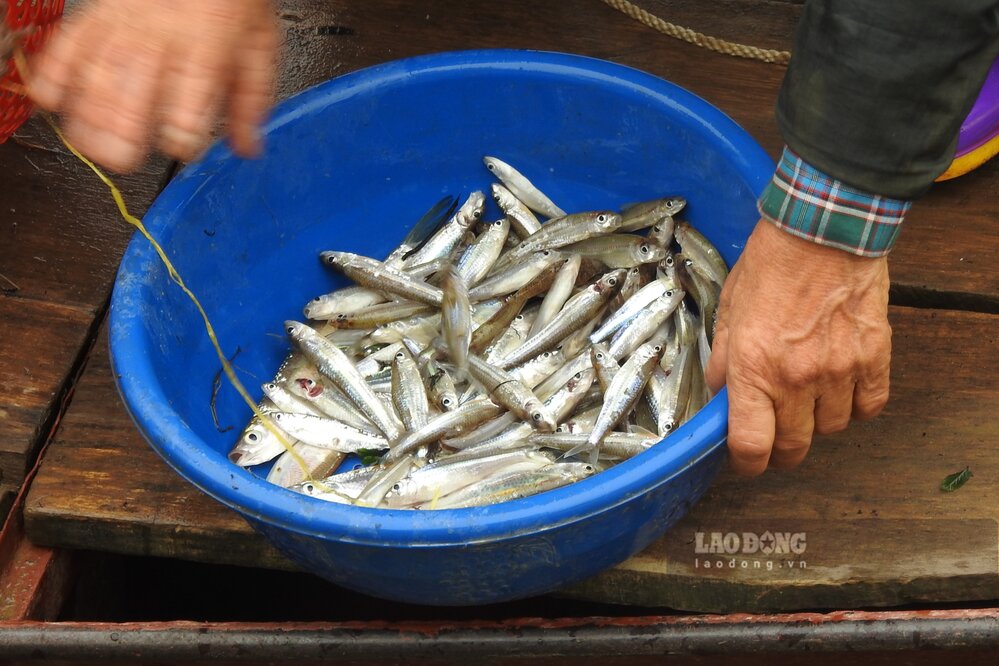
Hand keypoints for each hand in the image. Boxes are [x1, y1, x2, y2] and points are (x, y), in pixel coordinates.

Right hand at [28, 0, 279, 171]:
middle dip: (124, 129)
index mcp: (206, 46)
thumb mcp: (257, 47)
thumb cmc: (230, 0)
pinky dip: (53, 71)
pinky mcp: (97, 13)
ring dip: (87, 111)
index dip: (183, 129)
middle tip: (122, 160)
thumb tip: (247, 149)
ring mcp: (124, 22)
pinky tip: (50, 99)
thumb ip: (251, 101)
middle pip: (136, 85)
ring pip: (97, 68)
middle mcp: (161, 36)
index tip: (183, 147)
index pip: (190, 95)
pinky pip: (68, 41)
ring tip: (88, 143)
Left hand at [705, 220, 891, 474]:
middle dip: (780, 450)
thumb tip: (719, 394)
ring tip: (806, 399)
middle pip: (793, 447)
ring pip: (830, 430)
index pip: (751, 445)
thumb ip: (723, 359)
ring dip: (816, 423)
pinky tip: (841, 391)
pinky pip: (869, 407)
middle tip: (774, 436)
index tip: (744, 461)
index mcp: (753, 368)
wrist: (824, 230)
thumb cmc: (770, 264)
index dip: (746, 464)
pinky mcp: (873, 358)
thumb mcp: (729, 310)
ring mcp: (839, 371)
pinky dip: (855, 408)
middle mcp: (796, 378)